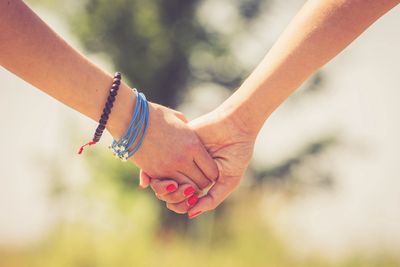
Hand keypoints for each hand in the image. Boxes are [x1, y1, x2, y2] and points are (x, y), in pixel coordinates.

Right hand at [124, 103, 218, 189]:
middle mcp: (183, 159)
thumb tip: (192, 133)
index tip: (208, 170)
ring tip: (186, 181)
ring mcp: (168, 168)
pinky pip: (169, 188)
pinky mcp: (154, 173)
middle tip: (198, 178)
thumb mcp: (179, 120)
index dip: (213, 173)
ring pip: (187, 189)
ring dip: (188, 188)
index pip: (212, 170)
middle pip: (202, 183)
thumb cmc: (156, 115)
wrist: (130, 119)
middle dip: (202, 183)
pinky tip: (173, 181)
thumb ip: (190, 130)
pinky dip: (174, 187)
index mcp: (193, 145)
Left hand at [141, 109, 255, 217]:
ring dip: (164, 189)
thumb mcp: (229, 180)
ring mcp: (178, 159)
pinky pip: (159, 162)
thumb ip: (212, 199)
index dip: (181, 206)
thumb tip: (190, 214)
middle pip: (168, 193)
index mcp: (197, 181)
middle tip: (183, 194)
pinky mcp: (174, 145)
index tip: (188, 205)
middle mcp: (186, 171)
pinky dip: (158, 173)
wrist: (235, 127)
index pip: (181, 200)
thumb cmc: (236, 154)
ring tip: (177, 186)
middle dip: (172, 199)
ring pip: (161, 179)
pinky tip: (166, 177)